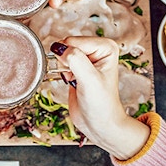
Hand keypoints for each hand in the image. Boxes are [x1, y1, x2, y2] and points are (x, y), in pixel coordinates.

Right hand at [53, 37, 149, 159]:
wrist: (99, 123)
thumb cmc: (101, 105)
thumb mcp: (90, 80)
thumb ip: (75, 60)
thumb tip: (59, 47)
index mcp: (106, 47)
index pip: (75, 41)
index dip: (71, 57)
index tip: (79, 74)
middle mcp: (97, 49)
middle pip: (68, 44)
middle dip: (66, 61)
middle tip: (75, 77)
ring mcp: (87, 58)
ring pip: (63, 52)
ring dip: (63, 67)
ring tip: (74, 80)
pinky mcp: (77, 67)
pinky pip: (60, 61)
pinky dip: (61, 71)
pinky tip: (71, 81)